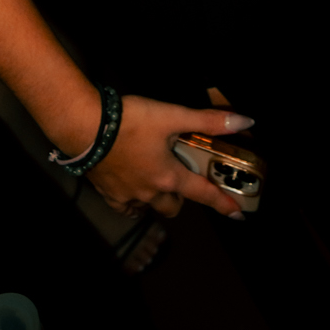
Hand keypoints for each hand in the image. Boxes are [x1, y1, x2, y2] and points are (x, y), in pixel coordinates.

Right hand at [87, 98, 257, 220]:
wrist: (85, 126)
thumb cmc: (130, 121)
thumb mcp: (172, 115)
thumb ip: (207, 121)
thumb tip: (244, 122)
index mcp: (169, 176)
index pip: (203, 193)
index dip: (222, 203)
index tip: (238, 214)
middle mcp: (150, 192)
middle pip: (174, 207)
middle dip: (182, 198)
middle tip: (184, 181)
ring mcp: (127, 196)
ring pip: (149, 209)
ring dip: (158, 201)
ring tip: (158, 184)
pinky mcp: (107, 193)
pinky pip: (126, 207)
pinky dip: (133, 203)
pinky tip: (132, 191)